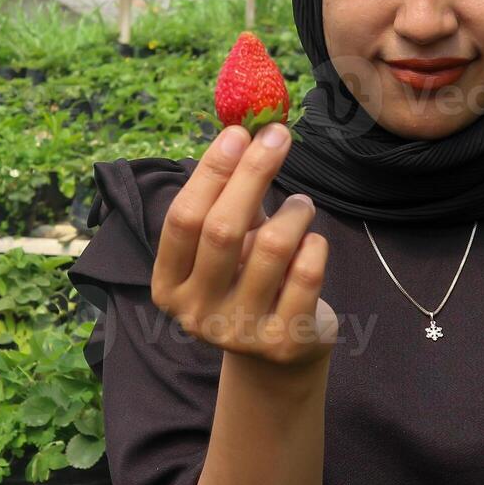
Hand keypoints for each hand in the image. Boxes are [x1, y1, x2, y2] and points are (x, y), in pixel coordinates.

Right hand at [152, 122, 338, 368]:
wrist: (276, 355)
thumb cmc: (246, 281)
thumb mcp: (226, 247)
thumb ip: (227, 200)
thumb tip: (245, 129)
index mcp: (168, 285)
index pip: (183, 218)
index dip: (211, 172)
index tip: (238, 132)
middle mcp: (196, 313)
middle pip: (222, 229)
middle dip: (253, 173)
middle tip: (277, 135)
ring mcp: (240, 332)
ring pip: (273, 247)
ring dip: (295, 212)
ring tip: (302, 206)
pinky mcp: (284, 341)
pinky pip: (308, 272)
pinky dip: (315, 244)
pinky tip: (312, 244)